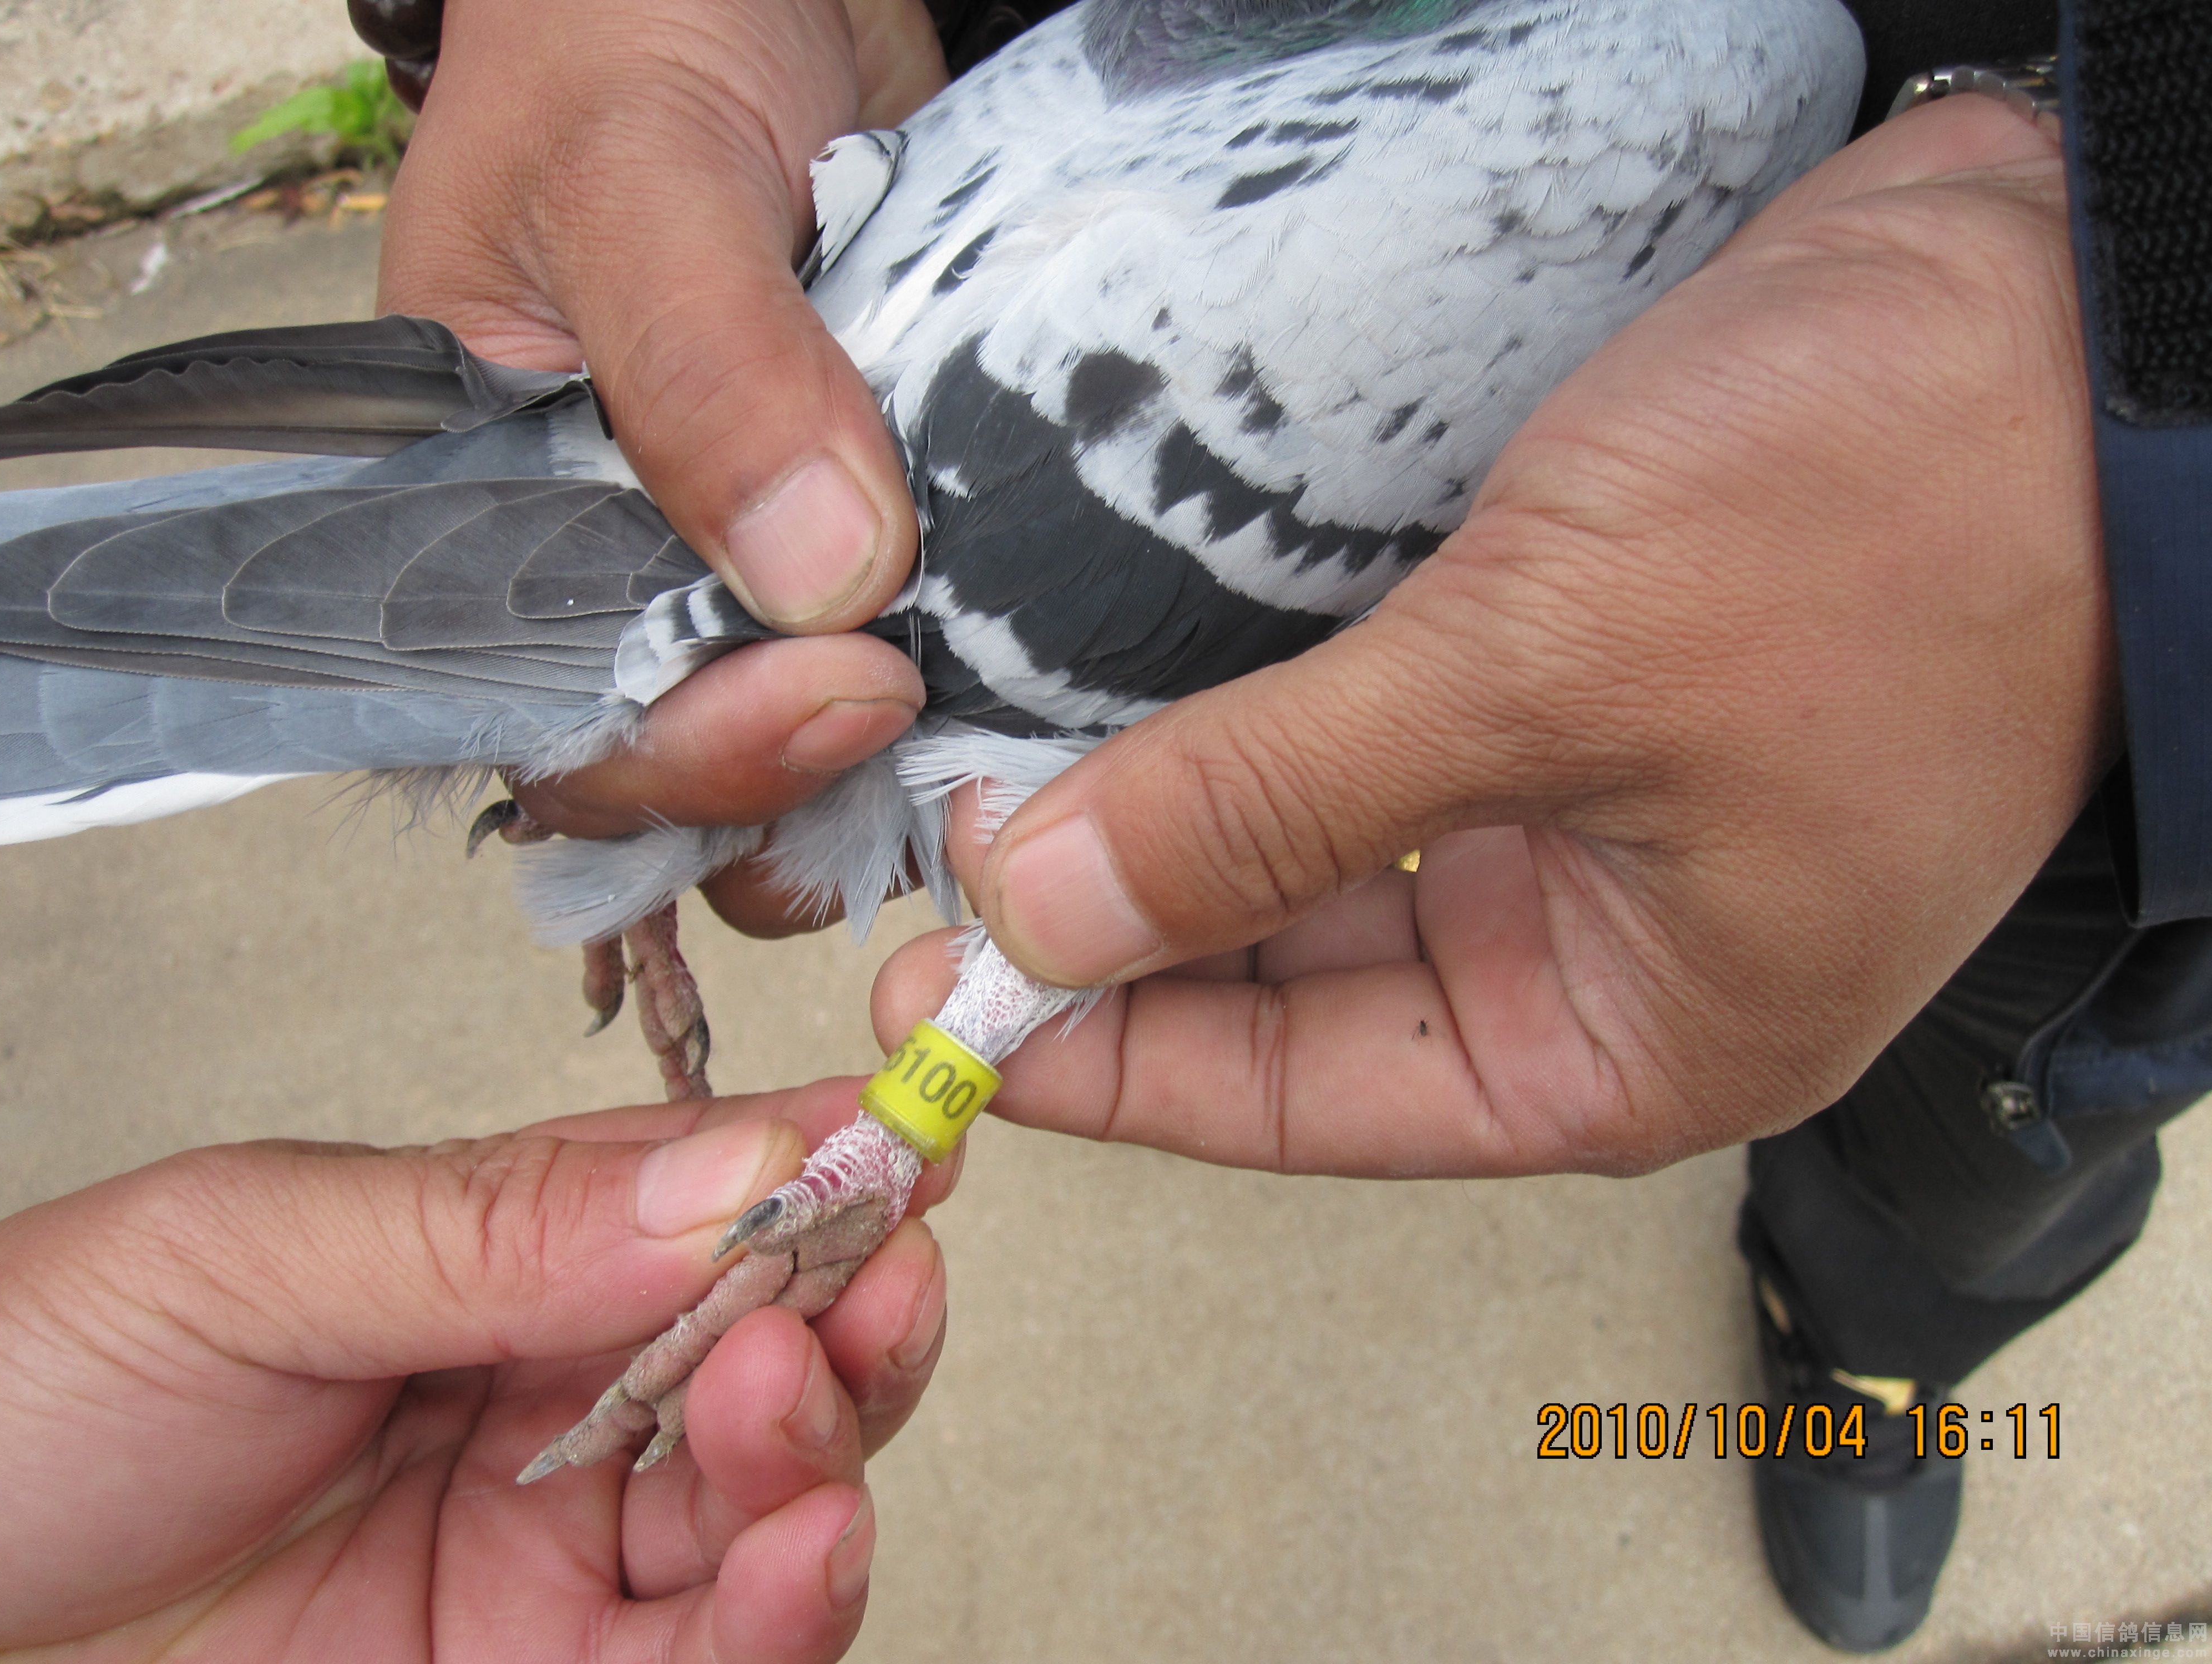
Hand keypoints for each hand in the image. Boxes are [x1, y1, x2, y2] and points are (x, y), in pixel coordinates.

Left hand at [0, 1082, 955, 1659]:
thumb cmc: (10, 1405)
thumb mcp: (241, 1262)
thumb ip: (493, 1222)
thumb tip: (726, 1167)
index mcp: (487, 1262)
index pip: (696, 1197)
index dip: (815, 1164)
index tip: (902, 1141)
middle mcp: (546, 1402)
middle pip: (770, 1350)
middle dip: (846, 1309)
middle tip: (871, 1272)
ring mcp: (549, 1555)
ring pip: (765, 1503)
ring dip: (824, 1450)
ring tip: (794, 1397)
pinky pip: (703, 1658)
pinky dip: (782, 1610)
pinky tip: (804, 1547)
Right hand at [378, 0, 948, 931]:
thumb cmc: (631, 23)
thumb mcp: (641, 170)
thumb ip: (706, 369)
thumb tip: (820, 575)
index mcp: (484, 506)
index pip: (557, 709)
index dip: (685, 752)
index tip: (834, 694)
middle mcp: (612, 554)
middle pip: (687, 760)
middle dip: (802, 779)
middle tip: (926, 714)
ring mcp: (744, 545)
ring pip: (805, 726)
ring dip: (896, 759)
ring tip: (994, 733)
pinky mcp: (862, 516)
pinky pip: (906, 636)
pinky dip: (969, 675)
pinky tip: (1038, 683)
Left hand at [873, 96, 2114, 1178]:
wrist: (2062, 305)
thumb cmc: (1885, 516)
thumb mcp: (1538, 679)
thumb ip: (1272, 807)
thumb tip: (1048, 913)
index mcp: (1634, 1041)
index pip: (1307, 1105)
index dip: (1111, 1067)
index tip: (944, 1013)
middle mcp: (1608, 953)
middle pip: (1300, 993)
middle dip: (1122, 943)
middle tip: (933, 892)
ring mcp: (1592, 818)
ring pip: (1323, 869)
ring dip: (1173, 833)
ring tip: (996, 803)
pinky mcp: (1569, 686)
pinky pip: (1368, 751)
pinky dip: (1251, 736)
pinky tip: (1128, 709)